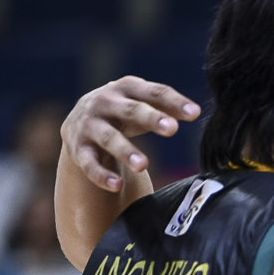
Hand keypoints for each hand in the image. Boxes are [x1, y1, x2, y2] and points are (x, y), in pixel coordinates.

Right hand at [63, 76, 201, 192]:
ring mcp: (89, 125)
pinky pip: (89, 163)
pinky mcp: (78, 148)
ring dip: (125, 150)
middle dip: (151, 118)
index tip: (195, 113)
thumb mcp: (143, 105)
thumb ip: (166, 108)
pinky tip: (116, 186)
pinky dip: (101, 175)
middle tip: (172, 129)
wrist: (80, 122)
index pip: (153, 92)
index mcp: (126, 89)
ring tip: (143, 165)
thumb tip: (195, 112)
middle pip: (130, 110)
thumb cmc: (124, 113)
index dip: (174, 102)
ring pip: (108, 137)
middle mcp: (104, 102)